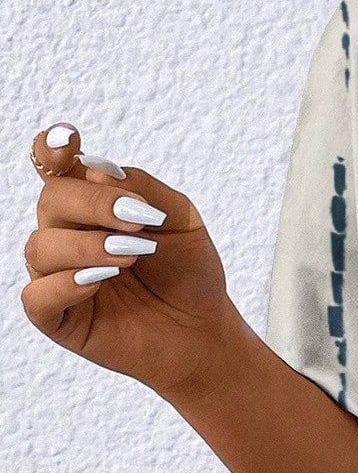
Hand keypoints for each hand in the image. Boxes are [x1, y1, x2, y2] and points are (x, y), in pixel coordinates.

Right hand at [21, 121, 239, 398]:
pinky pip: (37, 296)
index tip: (69, 140)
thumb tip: (96, 168)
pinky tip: (99, 282)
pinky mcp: (59, 319)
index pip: (54, 167)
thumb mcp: (180, 220)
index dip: (52, 149)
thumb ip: (143, 190)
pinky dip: (64, 286)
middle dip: (92, 205)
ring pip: (41, 247)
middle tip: (137, 223)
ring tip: (130, 257)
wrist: (204, 332)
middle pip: (51, 200)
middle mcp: (65, 235)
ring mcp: (57, 276)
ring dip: (86, 247)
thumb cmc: (189, 273)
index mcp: (89, 205)